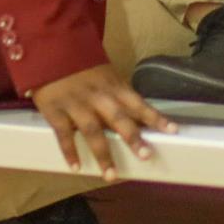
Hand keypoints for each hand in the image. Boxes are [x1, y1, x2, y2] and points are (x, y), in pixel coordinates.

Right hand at [30, 64, 174, 179]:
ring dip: (103, 153)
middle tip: (146, 155)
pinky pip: (63, 133)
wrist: (51, 48)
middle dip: (132, 137)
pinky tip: (76, 167)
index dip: (155, 117)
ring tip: (111, 175)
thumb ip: (118, 94)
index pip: (138, 103)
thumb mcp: (105, 73)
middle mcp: (98, 96)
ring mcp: (76, 104)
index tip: (173, 130)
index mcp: (113, 86)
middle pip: (118, 118)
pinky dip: (69, 151)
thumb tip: (138, 116)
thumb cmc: (82, 64)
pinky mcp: (55, 110)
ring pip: (92, 130)